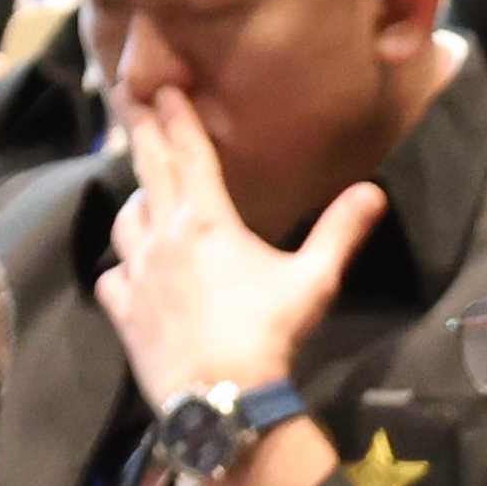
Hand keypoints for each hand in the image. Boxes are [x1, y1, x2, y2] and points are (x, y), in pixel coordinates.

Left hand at [92, 84, 378, 409]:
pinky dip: (120, 266)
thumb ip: (339, 232)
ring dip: (135, 201)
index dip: (177, 116)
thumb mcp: (313, 281)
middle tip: (129, 102)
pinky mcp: (124, 310)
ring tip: (142, 195)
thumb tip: (374, 191)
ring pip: (125, 219)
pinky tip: (127, 271)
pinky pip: (112, 275)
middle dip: (140, 132)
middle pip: (147, 170)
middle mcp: (164, 234)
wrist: (221, 398)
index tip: (164, 86)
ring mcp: (138, 273)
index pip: (189, 153)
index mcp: (207, 218)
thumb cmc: (268, 335)